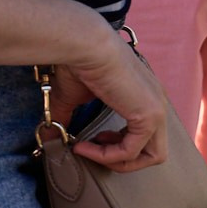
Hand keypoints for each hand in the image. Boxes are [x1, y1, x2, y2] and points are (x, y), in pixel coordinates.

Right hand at [57, 29, 171, 173]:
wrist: (85, 46)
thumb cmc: (79, 63)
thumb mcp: (73, 97)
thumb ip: (67, 118)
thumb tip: (49, 136)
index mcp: (145, 97)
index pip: (145, 135)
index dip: (119, 146)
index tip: (92, 139)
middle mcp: (156, 103)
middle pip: (155, 151)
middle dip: (123, 160)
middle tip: (95, 151)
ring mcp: (157, 109)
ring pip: (152, 156)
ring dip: (116, 161)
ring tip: (88, 150)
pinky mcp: (149, 115)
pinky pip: (132, 151)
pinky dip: (107, 156)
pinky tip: (84, 146)